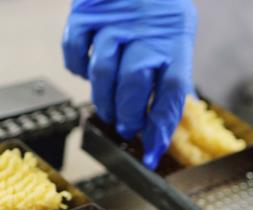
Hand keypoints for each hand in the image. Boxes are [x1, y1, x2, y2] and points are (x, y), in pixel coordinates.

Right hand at [62, 0, 195, 169]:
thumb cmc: (157, 7)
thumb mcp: (176, 35)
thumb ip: (171, 73)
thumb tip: (166, 119)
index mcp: (175, 40)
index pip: (173, 92)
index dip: (161, 127)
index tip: (151, 152)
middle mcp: (145, 31)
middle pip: (134, 84)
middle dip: (128, 115)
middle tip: (126, 128)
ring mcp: (113, 22)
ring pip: (103, 72)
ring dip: (103, 100)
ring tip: (108, 111)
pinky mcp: (85, 14)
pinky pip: (76, 53)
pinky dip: (78, 69)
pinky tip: (88, 73)